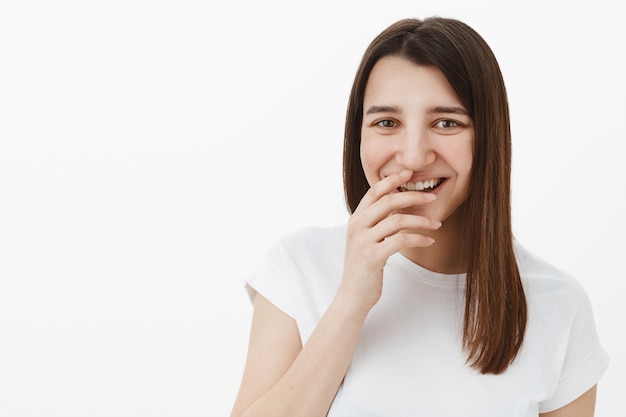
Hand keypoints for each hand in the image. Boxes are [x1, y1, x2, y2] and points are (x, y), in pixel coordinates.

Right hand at [338, 170, 441, 312]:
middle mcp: (357, 226)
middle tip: (432, 196)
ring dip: (421, 220)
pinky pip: (401, 240)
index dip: (392, 180)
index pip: (374, 191)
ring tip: (436, 224)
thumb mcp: (366, 240)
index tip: (409, 173)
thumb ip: (377, 222)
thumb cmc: (364, 267)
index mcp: (356, 219)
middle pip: (388, 201)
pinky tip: (429, 241)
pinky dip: (418, 238)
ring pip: (397, 220)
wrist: (353, 295)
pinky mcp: (372, 257)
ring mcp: (363, 241)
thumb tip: (398, 203)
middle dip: (413, 196)